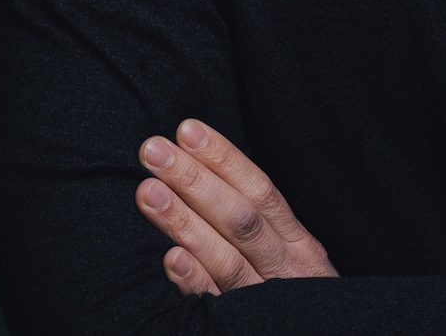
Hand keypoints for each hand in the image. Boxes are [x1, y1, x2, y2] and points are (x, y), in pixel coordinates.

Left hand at [135, 119, 338, 295]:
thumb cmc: (296, 299)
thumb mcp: (291, 259)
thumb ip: (260, 228)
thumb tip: (207, 180)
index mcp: (297, 241)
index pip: (259, 189)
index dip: (223, 158)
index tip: (187, 130)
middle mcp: (286, 266)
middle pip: (240, 217)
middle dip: (194, 180)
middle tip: (153, 150)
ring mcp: (267, 301)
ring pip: (227, 258)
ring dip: (184, 222)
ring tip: (148, 192)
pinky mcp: (248, 331)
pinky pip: (219, 308)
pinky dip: (196, 282)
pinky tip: (170, 259)